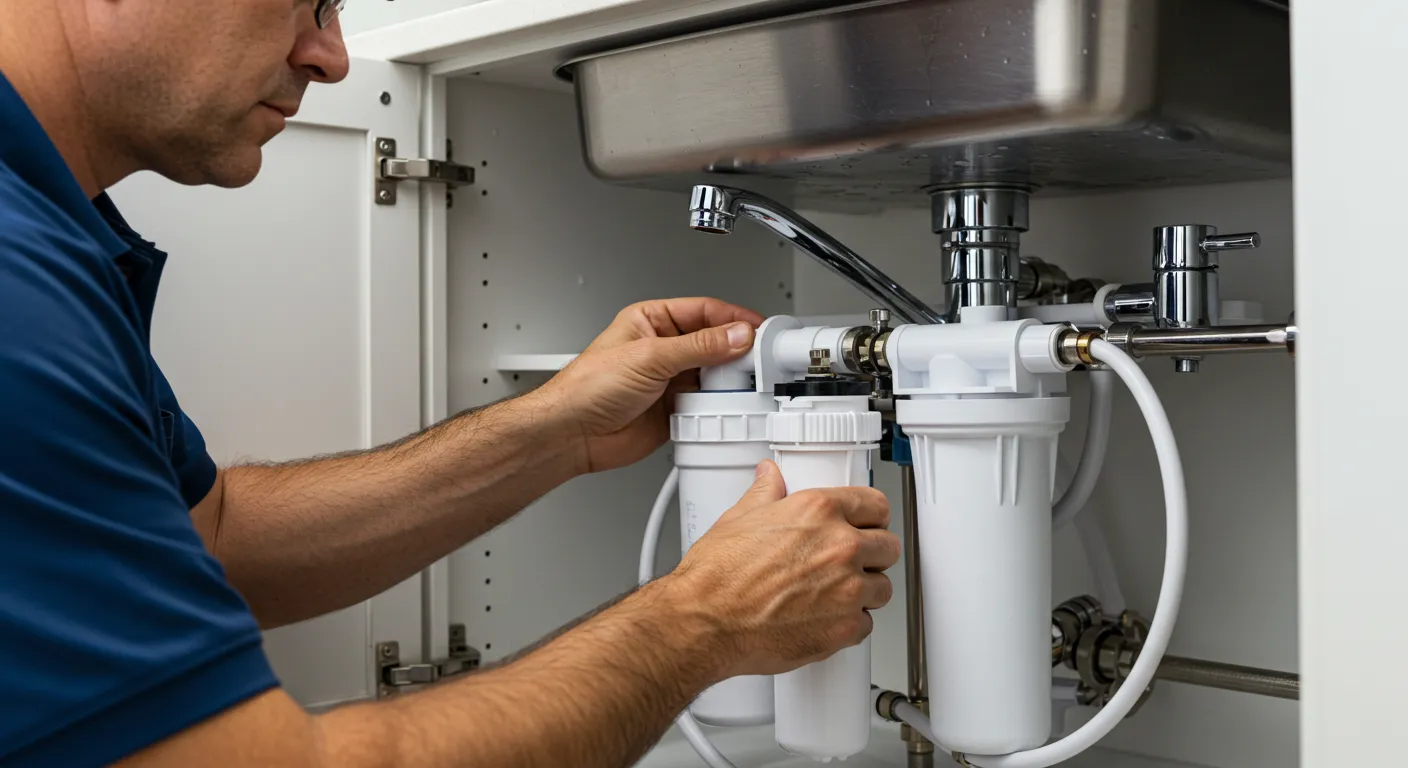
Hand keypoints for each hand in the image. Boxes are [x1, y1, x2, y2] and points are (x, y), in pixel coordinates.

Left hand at [538, 298, 763, 473]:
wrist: (572, 434)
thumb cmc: (588, 387)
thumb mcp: (650, 357)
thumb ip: (698, 347)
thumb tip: (736, 335)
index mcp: (653, 321)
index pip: (704, 311)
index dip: (734, 318)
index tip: (758, 329)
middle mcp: (664, 348)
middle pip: (715, 343)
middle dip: (736, 352)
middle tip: (758, 360)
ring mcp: (670, 379)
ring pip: (714, 375)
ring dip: (729, 381)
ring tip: (743, 384)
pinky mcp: (674, 408)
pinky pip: (707, 404)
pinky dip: (719, 407)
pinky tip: (723, 406)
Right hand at [664, 460, 901, 678]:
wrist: (704, 622)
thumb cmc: (716, 576)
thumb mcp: (739, 518)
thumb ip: (765, 493)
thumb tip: (770, 477)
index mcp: (819, 511)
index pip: (876, 504)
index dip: (872, 516)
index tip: (868, 524)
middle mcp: (840, 547)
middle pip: (888, 546)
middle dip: (873, 554)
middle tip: (852, 562)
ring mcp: (847, 589)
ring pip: (883, 588)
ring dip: (865, 591)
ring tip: (836, 593)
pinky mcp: (844, 628)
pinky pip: (866, 625)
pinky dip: (850, 624)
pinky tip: (826, 618)